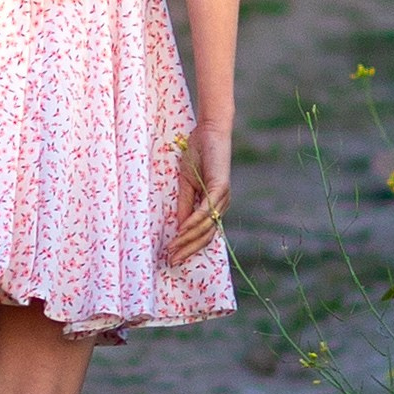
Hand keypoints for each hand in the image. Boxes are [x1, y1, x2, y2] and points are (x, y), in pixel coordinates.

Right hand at [164, 124, 231, 267]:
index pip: (202, 233)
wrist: (209, 132)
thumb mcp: (187, 184)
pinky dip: (194, 221)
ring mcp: (223, 197)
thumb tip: (180, 228)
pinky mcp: (221, 187)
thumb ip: (185, 206)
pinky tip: (183, 230)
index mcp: (213, 205)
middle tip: (171, 261)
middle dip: (187, 249)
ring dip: (188, 239)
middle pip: (205, 235)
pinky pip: (206, 210)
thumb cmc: (198, 155)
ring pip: (206, 226)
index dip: (188, 246)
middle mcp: (221, 205)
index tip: (172, 257)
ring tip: (172, 249)